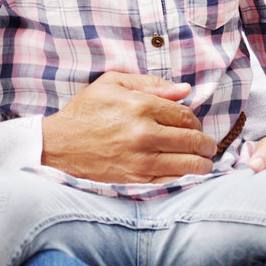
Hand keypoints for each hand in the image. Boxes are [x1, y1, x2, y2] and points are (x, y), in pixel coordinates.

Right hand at [42, 71, 214, 183]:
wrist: (58, 146)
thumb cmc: (84, 112)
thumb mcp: (113, 84)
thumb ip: (151, 83)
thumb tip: (184, 90)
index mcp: (141, 106)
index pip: (186, 115)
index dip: (196, 121)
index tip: (196, 126)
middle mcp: (144, 133)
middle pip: (192, 141)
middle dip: (205, 144)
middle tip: (208, 147)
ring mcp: (141, 160)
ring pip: (188, 165)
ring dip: (202, 164)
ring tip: (203, 163)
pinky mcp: (135, 180)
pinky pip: (172, 182)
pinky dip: (184, 179)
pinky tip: (186, 175)